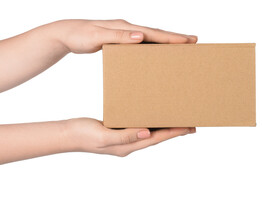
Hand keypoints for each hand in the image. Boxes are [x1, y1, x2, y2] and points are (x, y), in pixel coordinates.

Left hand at [52, 19, 197, 53]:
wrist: (68, 33)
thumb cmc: (81, 35)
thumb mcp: (98, 36)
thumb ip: (119, 37)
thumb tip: (141, 36)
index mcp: (126, 28)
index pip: (153, 33)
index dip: (171, 37)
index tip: (188, 40)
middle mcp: (129, 29)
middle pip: (156, 33)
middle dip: (175, 37)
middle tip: (193, 41)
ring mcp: (126, 33)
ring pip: (151, 37)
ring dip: (166, 41)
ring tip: (181, 46)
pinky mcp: (122, 40)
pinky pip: (142, 43)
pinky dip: (153, 46)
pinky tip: (157, 52)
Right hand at [66, 118, 195, 156]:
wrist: (69, 134)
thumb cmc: (84, 135)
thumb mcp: (104, 136)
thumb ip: (125, 136)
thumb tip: (147, 133)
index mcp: (128, 146)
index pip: (157, 139)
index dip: (174, 133)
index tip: (189, 127)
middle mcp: (130, 144)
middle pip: (158, 137)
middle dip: (175, 131)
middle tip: (191, 125)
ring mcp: (125, 138)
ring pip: (151, 132)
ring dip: (165, 127)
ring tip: (178, 121)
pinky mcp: (120, 131)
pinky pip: (140, 127)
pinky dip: (151, 122)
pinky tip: (154, 117)